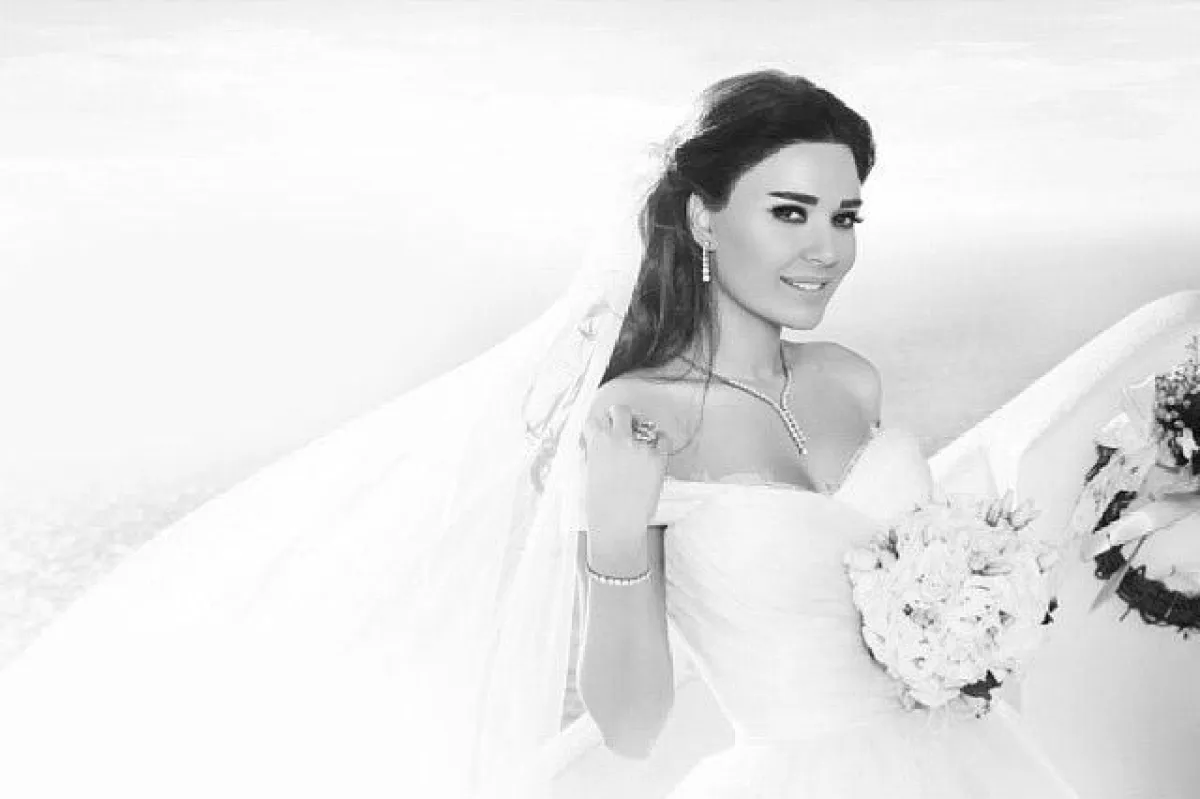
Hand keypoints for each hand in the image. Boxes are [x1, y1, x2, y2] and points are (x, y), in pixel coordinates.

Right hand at [582, 404, 670, 543]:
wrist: (618, 523)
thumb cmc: (599, 505)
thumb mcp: (588, 472)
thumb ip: (595, 454)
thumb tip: (600, 445)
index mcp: (597, 442)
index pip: (594, 421)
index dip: (597, 426)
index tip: (601, 430)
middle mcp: (619, 439)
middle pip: (620, 411)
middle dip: (619, 416)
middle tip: (621, 424)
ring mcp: (640, 447)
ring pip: (644, 424)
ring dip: (641, 430)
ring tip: (639, 443)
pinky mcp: (658, 458)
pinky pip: (663, 438)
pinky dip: (659, 441)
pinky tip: (655, 448)